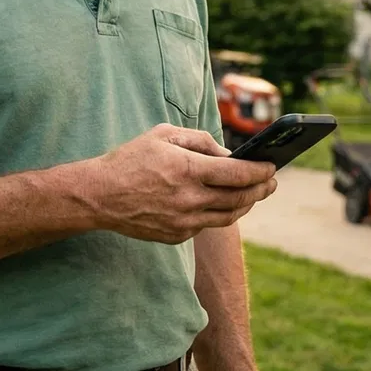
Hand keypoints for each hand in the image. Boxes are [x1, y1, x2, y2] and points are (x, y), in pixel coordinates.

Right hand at [82, 125, 276, 242]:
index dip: (261, 171)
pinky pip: (207, 225)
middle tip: (272, 182)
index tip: (272, 167)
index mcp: (188, 169)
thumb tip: (227, 154)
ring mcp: (183, 221)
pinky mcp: (176, 235)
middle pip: (240, 198)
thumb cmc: (130, 160)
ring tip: (254, 194)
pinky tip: (222, 204)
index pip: (239, 174)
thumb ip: (199, 140)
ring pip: (228, 216)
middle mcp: (189, 199)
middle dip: (261, 189)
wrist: (98, 196)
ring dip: (246, 204)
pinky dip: (219, 213)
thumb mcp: (163, 135)